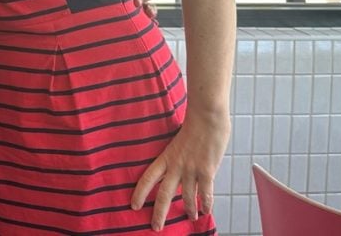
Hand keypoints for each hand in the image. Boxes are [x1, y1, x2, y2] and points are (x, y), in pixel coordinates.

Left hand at [130, 109, 229, 230]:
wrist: (206, 115)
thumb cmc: (193, 124)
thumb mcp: (177, 142)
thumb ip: (177, 156)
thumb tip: (181, 169)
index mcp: (165, 157)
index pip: (147, 178)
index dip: (140, 193)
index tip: (134, 206)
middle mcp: (176, 166)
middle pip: (164, 194)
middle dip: (159, 213)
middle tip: (156, 228)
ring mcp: (191, 169)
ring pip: (187, 197)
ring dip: (188, 210)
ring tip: (190, 218)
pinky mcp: (207, 170)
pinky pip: (205, 192)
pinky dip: (206, 204)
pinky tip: (205, 211)